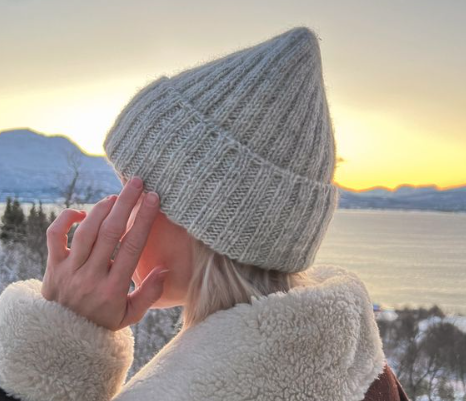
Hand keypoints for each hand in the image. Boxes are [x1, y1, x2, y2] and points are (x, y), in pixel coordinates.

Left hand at [41, 176, 168, 330]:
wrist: (62, 336)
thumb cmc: (101, 322)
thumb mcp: (130, 316)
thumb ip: (149, 294)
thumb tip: (164, 269)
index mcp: (112, 289)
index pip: (131, 247)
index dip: (144, 219)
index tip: (153, 199)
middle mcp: (90, 276)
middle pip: (110, 232)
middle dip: (126, 203)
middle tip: (137, 183)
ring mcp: (69, 270)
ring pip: (86, 231)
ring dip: (102, 208)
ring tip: (116, 196)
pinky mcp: (52, 265)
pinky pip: (54, 236)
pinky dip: (65, 219)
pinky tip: (80, 212)